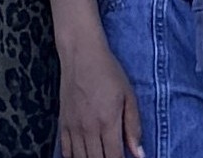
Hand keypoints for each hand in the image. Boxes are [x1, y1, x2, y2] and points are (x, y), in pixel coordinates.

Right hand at [57, 33, 143, 157]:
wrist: (81, 54)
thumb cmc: (108, 72)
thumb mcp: (128, 96)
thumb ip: (133, 127)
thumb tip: (139, 154)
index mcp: (108, 122)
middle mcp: (89, 128)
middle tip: (112, 157)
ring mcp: (73, 126)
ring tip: (99, 156)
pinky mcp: (63, 122)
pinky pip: (65, 150)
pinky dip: (73, 157)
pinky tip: (83, 156)